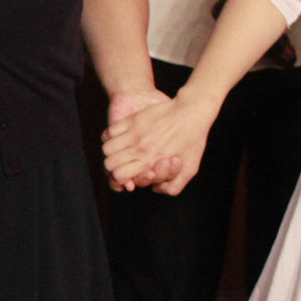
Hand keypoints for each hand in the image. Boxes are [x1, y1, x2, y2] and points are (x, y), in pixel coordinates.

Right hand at [101, 91, 219, 195]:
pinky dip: (111, 136)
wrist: (194, 111)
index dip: (122, 178)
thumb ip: (173, 186)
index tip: (133, 172)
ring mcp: (135, 132)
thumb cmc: (194, 141)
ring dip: (112, 151)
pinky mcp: (134, 119)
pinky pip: (110, 131)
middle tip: (126, 162)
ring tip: (123, 150)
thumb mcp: (190, 169)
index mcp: (150, 161)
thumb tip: (154, 189)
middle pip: (109, 164)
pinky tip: (122, 137)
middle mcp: (140, 148)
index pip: (119, 176)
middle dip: (115, 166)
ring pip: (107, 148)